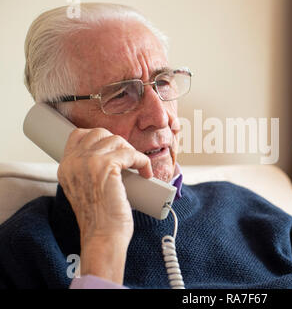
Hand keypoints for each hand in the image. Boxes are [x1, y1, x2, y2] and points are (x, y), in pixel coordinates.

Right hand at [57, 128, 151, 282]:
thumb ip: (88, 172)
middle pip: (99, 133)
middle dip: (118, 143)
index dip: (100, 138)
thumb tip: (113, 156)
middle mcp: (74, 162)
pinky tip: (146, 172)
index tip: (115, 149)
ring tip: (138, 167)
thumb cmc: (99, 219)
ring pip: (117, 141)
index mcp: (66, 167)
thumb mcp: (85, 190)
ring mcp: (89, 162)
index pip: (78, 135)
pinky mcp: (106, 167)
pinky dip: (143, 161)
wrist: (102, 237)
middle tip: (129, 160)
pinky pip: (131, 153)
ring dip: (132, 152)